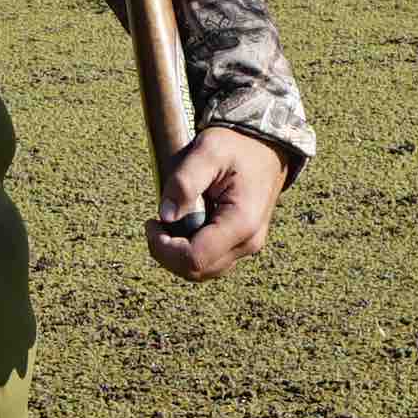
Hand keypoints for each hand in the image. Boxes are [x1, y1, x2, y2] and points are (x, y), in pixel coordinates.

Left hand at [148, 126, 288, 282]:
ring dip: (177, 253)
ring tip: (167, 223)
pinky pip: (209, 260)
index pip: (195, 259)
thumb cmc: (237, 146)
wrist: (265, 147)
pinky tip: (182, 225)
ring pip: (202, 270)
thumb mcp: (208, 150)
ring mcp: (246, 246)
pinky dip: (189, 250)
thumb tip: (165, 215)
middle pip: (196, 271)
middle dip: (167, 253)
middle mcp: (248, 242)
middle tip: (155, 223)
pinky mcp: (240, 244)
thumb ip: (185, 182)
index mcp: (241, 223)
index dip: (164, 249)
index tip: (151, 223)